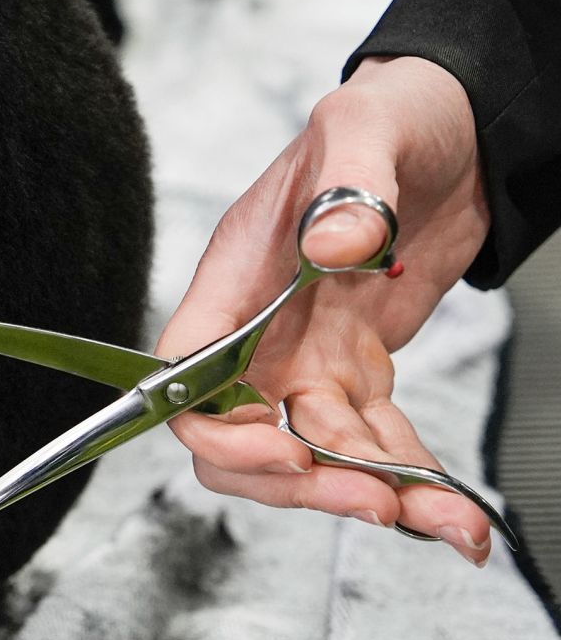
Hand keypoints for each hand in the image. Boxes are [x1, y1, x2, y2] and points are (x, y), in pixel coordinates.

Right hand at [155, 56, 494, 564]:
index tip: (284, 447)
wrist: (452, 130)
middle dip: (302, 483)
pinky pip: (375, 443)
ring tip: (442, 522)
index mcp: (235, 282)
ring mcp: (307, 360)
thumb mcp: (364, 130)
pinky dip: (411, 482)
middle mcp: (259, 335)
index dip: (219, 430)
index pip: (188, 378)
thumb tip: (334, 245)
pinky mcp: (360, 373)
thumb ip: (348, 187)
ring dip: (372, 495)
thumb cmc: (387, 117)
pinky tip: (451, 510)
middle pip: (242, 441)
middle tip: (375, 502)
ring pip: (314, 455)